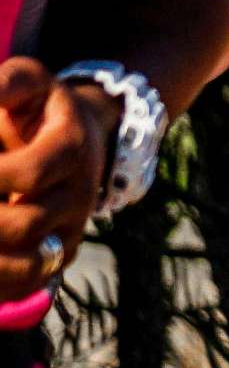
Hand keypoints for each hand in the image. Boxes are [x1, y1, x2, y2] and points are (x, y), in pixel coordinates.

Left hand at [0, 60, 113, 295]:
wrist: (81, 137)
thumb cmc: (37, 108)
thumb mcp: (28, 82)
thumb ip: (7, 83)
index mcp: (72, 147)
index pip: (29, 173)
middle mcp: (79, 194)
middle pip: (24, 224)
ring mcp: (70, 229)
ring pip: (27, 266)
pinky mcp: (57, 255)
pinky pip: (28, 285)